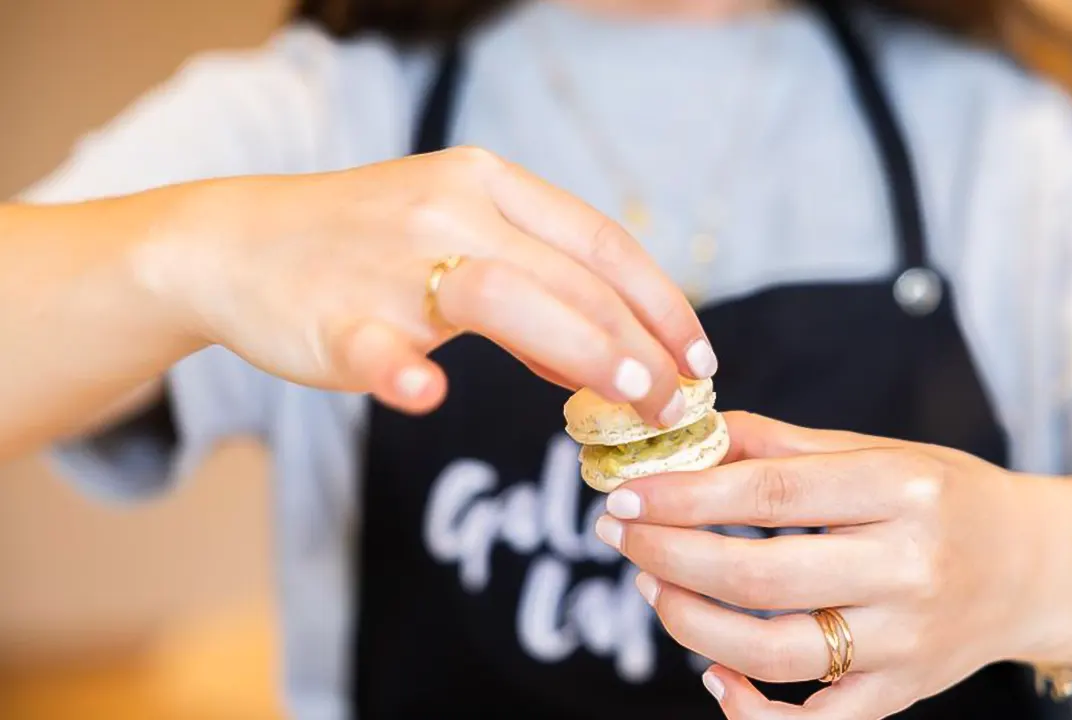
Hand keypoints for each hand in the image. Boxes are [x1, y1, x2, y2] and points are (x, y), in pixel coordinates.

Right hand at [138, 147, 712, 421]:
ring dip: (578, 349)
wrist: (235, 243)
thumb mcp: (458, 236)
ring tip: (628, 402)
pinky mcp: (334, 315)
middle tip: (679, 406)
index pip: (600, 242)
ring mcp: (390, 262)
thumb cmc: (365, 247)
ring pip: (502, 298)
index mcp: (488, 184)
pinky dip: (403, 370)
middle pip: (570, 278)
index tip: (699, 359)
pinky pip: (375, 342)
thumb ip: (535, 288)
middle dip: (640, 346)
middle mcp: (449, 210)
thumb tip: (607, 360)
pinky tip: (429, 396)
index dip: (661, 303)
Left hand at [595, 412, 1071, 718]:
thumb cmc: (948, 498)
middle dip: (671, 556)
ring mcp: (908, 642)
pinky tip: (714, 673)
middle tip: (620, 535)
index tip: (627, 493)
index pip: (772, 493)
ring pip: (775, 653)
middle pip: (762, 578)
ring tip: (654, 585)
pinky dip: (750, 709)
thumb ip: (782, 447)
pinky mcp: (903, 694)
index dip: (685, 496)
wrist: (1036, 568)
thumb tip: (690, 437)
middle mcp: (911, 569)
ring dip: (692, 624)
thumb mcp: (879, 452)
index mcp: (903, 491)